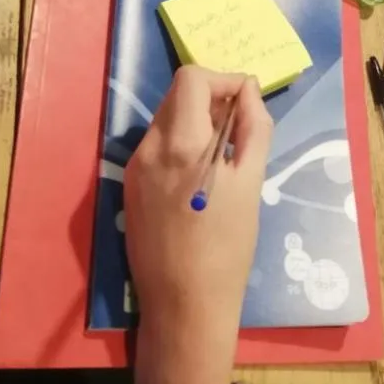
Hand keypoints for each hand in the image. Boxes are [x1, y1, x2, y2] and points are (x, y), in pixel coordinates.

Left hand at [125, 66, 272, 338]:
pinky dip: (181, 144)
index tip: (245, 102)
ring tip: (222, 155)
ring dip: (195, 121)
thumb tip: (248, 90)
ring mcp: (135, 167)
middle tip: (238, 127)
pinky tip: (199, 177)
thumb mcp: (251, 182)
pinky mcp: (130, 186)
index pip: (192, 78)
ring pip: (166, 120)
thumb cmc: (227, 245)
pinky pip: (157, 146)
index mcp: (181, 142)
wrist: (184, 305)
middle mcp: (149, 147)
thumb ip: (253, 126)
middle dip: (210, 99)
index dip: (223, 80)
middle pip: (177, 95)